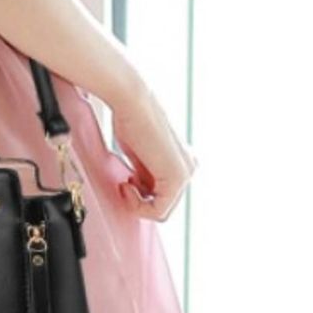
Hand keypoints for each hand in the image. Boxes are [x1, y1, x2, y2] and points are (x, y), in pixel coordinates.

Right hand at [110, 81, 197, 222]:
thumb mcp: (139, 155)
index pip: (163, 195)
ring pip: (161, 211)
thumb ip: (144, 174)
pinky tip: (127, 185)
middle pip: (163, 204)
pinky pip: (158, 210)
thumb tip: (137, 191)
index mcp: (184, 161)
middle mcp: (189, 168)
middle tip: (122, 182)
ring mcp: (186, 174)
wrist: (132, 102)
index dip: (139, 195)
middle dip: (139, 199)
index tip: (124, 179)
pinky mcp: (177, 179)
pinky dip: (138, 206)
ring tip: (124, 183)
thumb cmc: (130, 120)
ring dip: (137, 204)